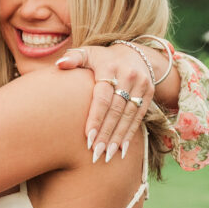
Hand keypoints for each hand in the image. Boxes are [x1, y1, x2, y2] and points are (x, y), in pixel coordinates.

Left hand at [56, 45, 154, 162]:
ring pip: (129, 115)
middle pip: (116, 109)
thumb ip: (73, 58)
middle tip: (95, 152)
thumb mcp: (87, 53)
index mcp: (109, 67)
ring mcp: (141, 85)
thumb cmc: (102, 58)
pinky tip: (122, 150)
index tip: (87, 136)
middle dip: (106, 132)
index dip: (96, 117)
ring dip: (118, 137)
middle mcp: (128, 75)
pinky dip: (130, 134)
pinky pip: (139, 117)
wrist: (134, 53)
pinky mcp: (149, 93)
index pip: (103, 97)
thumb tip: (59, 65)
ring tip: (106, 155)